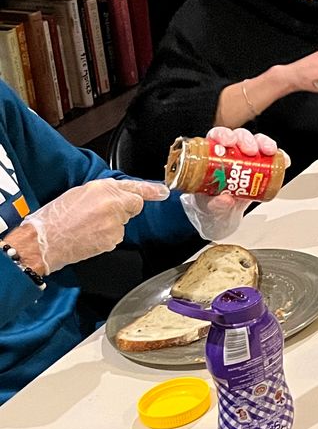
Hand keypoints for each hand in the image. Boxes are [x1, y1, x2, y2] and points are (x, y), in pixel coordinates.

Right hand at [24, 177, 168, 274]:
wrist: (42, 241)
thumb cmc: (54, 218)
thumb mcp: (78, 193)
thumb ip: (104, 192)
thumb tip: (117, 195)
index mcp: (103, 188)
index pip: (135, 188)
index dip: (152, 190)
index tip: (164, 192)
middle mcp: (113, 203)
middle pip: (133, 205)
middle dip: (123, 209)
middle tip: (100, 215)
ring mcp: (115, 222)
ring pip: (123, 222)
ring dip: (111, 224)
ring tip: (87, 226)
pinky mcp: (113, 239)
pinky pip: (116, 236)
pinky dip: (106, 237)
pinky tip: (88, 236)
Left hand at [181, 127, 278, 240]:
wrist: (224, 216)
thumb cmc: (210, 207)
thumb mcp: (209, 207)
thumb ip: (214, 204)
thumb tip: (224, 199)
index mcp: (211, 157)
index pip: (216, 137)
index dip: (223, 135)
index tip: (228, 142)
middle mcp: (230, 154)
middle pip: (239, 137)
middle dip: (247, 140)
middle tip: (251, 150)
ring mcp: (248, 160)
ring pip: (257, 142)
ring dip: (264, 143)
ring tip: (269, 152)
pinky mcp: (263, 168)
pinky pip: (273, 158)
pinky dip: (280, 157)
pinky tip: (284, 161)